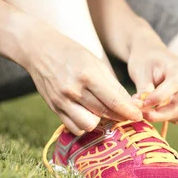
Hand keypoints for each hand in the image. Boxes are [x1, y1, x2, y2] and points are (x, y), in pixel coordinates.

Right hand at [21, 23, 142, 134]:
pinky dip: (85, 125)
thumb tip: (130, 104)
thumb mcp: (96, 63)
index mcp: (88, 75)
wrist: (39, 50)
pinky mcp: (54, 108)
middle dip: (120, 116)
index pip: (113, 101)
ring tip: (106, 113)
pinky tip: (90, 115)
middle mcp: (74, 90)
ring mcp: (62, 101)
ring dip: (101, 122)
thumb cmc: (72, 53)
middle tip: (128, 115)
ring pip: (89, 124)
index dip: (129, 111)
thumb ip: (112, 85)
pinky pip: (74, 127)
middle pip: (104, 113)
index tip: (139, 116)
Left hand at [126, 21, 177, 122]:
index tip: (140, 104)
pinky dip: (167, 116)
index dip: (155, 100)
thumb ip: (143, 88)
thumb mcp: (141, 70)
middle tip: (143, 114)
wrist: (152, 53)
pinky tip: (154, 109)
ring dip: (164, 117)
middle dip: (160, 114)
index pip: (171, 89)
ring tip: (147, 112)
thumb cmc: (145, 59)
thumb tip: (141, 106)